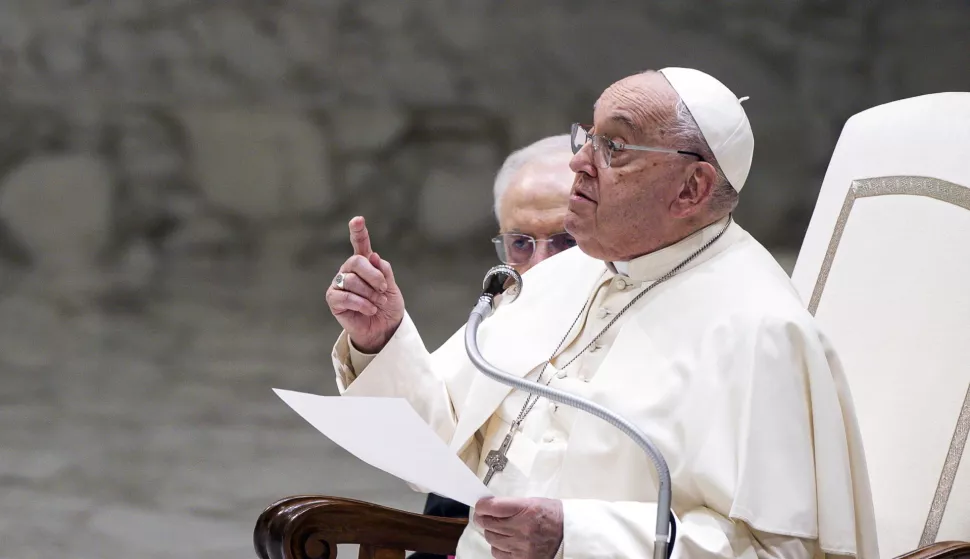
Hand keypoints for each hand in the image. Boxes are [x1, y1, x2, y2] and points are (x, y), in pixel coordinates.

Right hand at [326, 216, 404, 352]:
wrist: (383, 330)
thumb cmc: (387, 307)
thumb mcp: (392, 288)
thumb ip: (384, 271)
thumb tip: (374, 257)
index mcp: (365, 264)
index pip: (360, 244)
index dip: (358, 231)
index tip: (358, 220)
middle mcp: (349, 271)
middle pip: (356, 261)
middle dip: (374, 276)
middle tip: (384, 289)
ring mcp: (340, 284)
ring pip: (352, 281)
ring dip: (370, 294)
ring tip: (379, 304)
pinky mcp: (334, 300)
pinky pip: (346, 296)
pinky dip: (362, 304)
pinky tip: (370, 310)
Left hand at [474, 497, 562, 558]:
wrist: (569, 534)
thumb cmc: (552, 515)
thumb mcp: (533, 502)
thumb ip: (510, 505)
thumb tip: (489, 507)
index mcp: (525, 510)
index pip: (492, 507)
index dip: (482, 506)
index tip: (480, 505)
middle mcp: (522, 529)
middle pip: (488, 524)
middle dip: (484, 518)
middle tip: (484, 516)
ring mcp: (521, 546)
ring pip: (491, 539)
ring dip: (492, 532)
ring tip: (500, 529)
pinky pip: (498, 553)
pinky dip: (498, 547)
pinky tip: (505, 542)